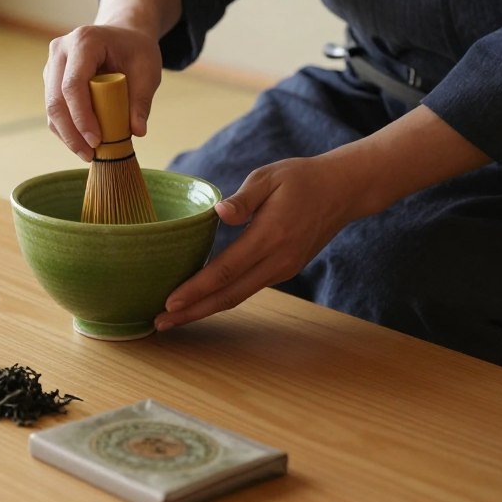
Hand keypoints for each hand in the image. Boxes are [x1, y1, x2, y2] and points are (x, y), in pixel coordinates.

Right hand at [44, 24, 161, 160]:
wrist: (123, 35)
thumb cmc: (136, 50)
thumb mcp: (148, 70)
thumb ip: (142, 100)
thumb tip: (137, 131)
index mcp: (84, 41)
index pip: (73, 84)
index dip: (81, 116)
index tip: (97, 141)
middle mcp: (60, 50)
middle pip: (55, 99)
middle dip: (71, 132)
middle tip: (89, 155)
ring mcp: (52, 65)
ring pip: (51, 107)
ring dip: (66, 135)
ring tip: (87, 153)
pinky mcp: (51, 79)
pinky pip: (54, 109)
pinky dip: (66, 129)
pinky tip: (81, 143)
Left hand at [154, 155, 359, 329]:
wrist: (342, 192)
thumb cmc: (300, 178)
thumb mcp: (269, 177)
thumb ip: (243, 199)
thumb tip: (219, 213)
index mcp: (269, 236)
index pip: (226, 270)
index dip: (196, 289)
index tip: (169, 302)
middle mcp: (278, 260)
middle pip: (229, 295)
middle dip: (192, 312)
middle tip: (159, 324)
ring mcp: (283, 269)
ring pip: (238, 297)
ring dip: (205, 310)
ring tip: (173, 318)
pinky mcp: (284, 270)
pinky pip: (247, 289)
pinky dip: (222, 298)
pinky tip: (201, 301)